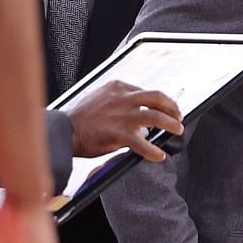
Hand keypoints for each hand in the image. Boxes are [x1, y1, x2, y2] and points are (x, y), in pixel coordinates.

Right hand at [70, 80, 185, 161]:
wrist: (64, 131)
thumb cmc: (81, 119)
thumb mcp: (101, 100)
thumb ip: (121, 104)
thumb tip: (141, 120)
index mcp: (118, 87)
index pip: (146, 91)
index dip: (161, 100)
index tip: (168, 108)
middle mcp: (122, 98)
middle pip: (156, 97)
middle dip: (172, 107)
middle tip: (179, 116)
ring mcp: (121, 115)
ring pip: (155, 116)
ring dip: (170, 124)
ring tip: (177, 130)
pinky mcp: (117, 133)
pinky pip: (142, 142)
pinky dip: (153, 150)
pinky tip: (159, 156)